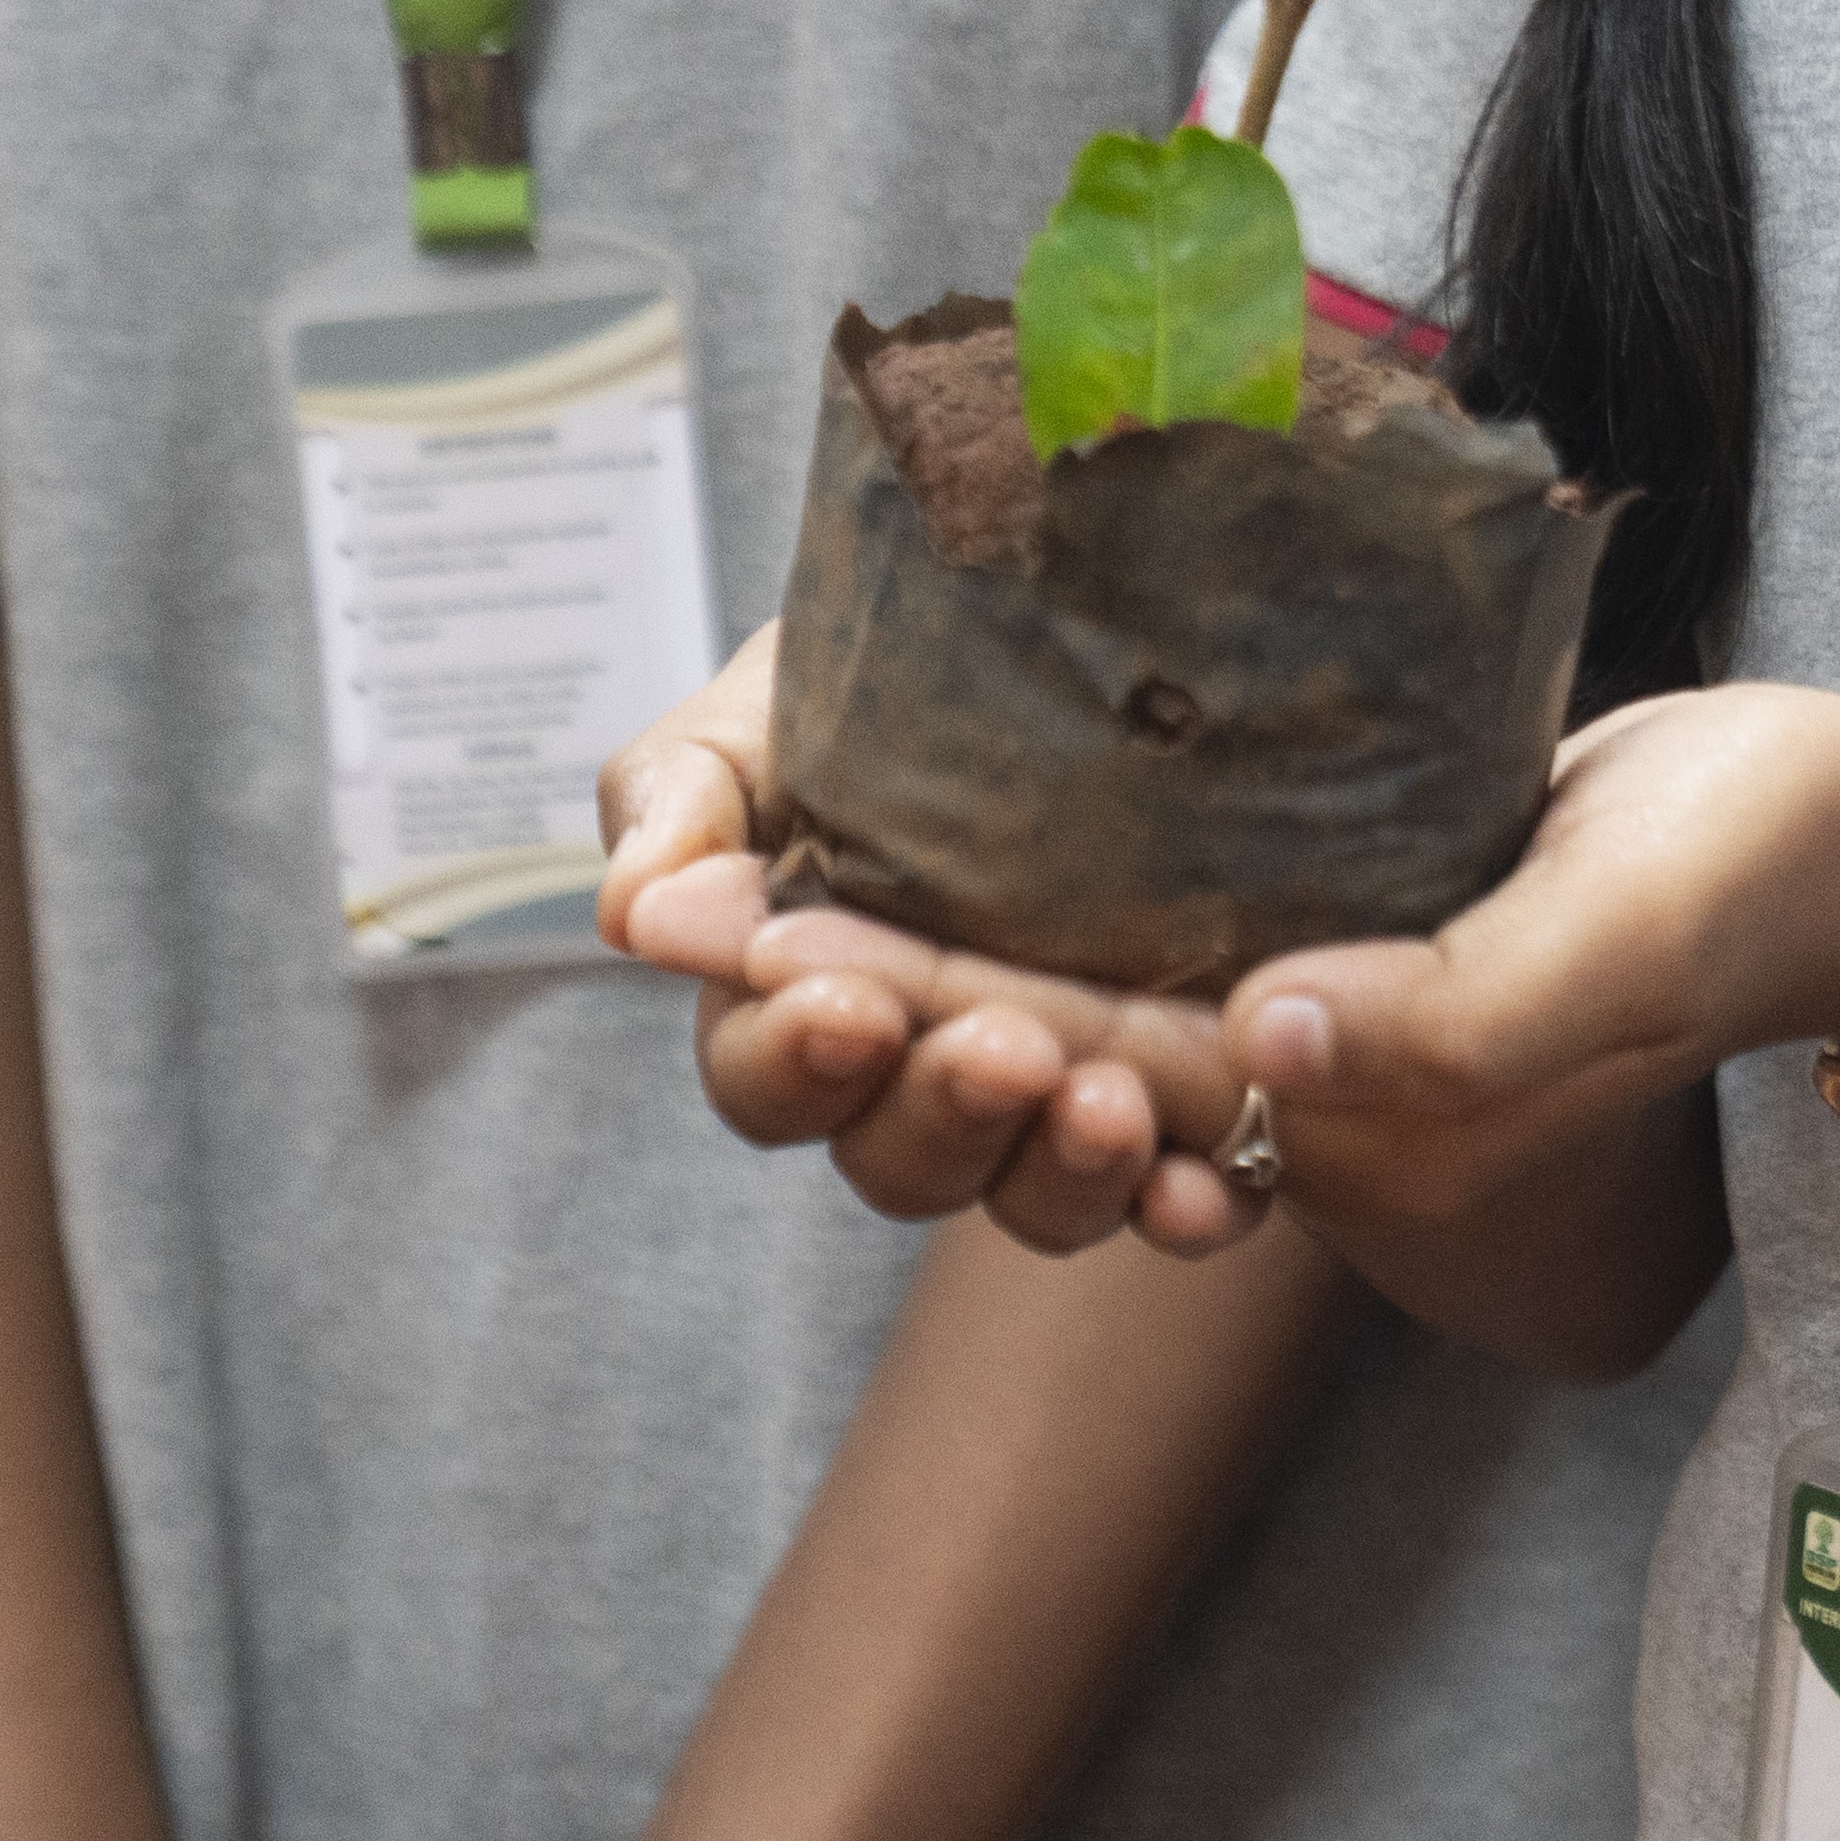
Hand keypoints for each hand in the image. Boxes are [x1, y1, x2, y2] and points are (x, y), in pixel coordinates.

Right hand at [601, 630, 1274, 1258]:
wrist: (1083, 633)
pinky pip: (1177, 1198)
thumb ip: (683, 794)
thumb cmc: (884, 680)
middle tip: (1008, 1046)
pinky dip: (1186, 1206)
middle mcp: (921, 1078)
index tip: (854, 1003)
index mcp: (802, 1001)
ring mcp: (1044, 1109)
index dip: (798, 1058)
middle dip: (946, 1109)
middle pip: (900, 1158)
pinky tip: (1206, 1190)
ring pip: (1032, 1197)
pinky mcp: (1178, 1109)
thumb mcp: (771, 706)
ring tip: (1110, 1102)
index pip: (769, 1075)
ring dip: (1065, 1171)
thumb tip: (633, 910)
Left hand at [660, 682, 1839, 1256]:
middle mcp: (1311, 1056)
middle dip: (862, 1006)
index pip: (1094, 1072)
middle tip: (682, 927)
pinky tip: (907, 835)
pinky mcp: (1339, 902)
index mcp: (1362, 1095)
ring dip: (916, 960)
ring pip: (1070, 997)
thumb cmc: (1770, 868)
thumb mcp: (1634, 925)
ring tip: (748, 899)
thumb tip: (1266, 1038)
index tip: (743, 956)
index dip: (913, 1019)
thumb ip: (1465, 1008)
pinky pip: (1149, 925)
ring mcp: (1321, 982)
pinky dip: (1019, 897)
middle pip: (1041, 1049)